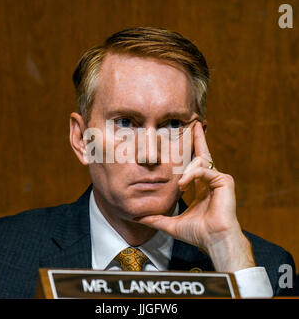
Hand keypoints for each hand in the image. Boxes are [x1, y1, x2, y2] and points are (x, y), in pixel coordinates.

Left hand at [136, 121, 255, 271]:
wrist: (214, 241)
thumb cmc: (198, 233)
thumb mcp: (172, 223)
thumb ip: (156, 219)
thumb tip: (139, 219)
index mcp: (200, 187)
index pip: (194, 165)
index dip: (189, 152)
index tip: (184, 141)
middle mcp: (210, 180)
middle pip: (202, 153)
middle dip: (198, 138)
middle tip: (194, 123)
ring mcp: (218, 179)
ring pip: (200, 161)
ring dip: (187, 170)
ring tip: (181, 185)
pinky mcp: (225, 180)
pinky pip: (205, 169)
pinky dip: (193, 175)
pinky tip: (185, 185)